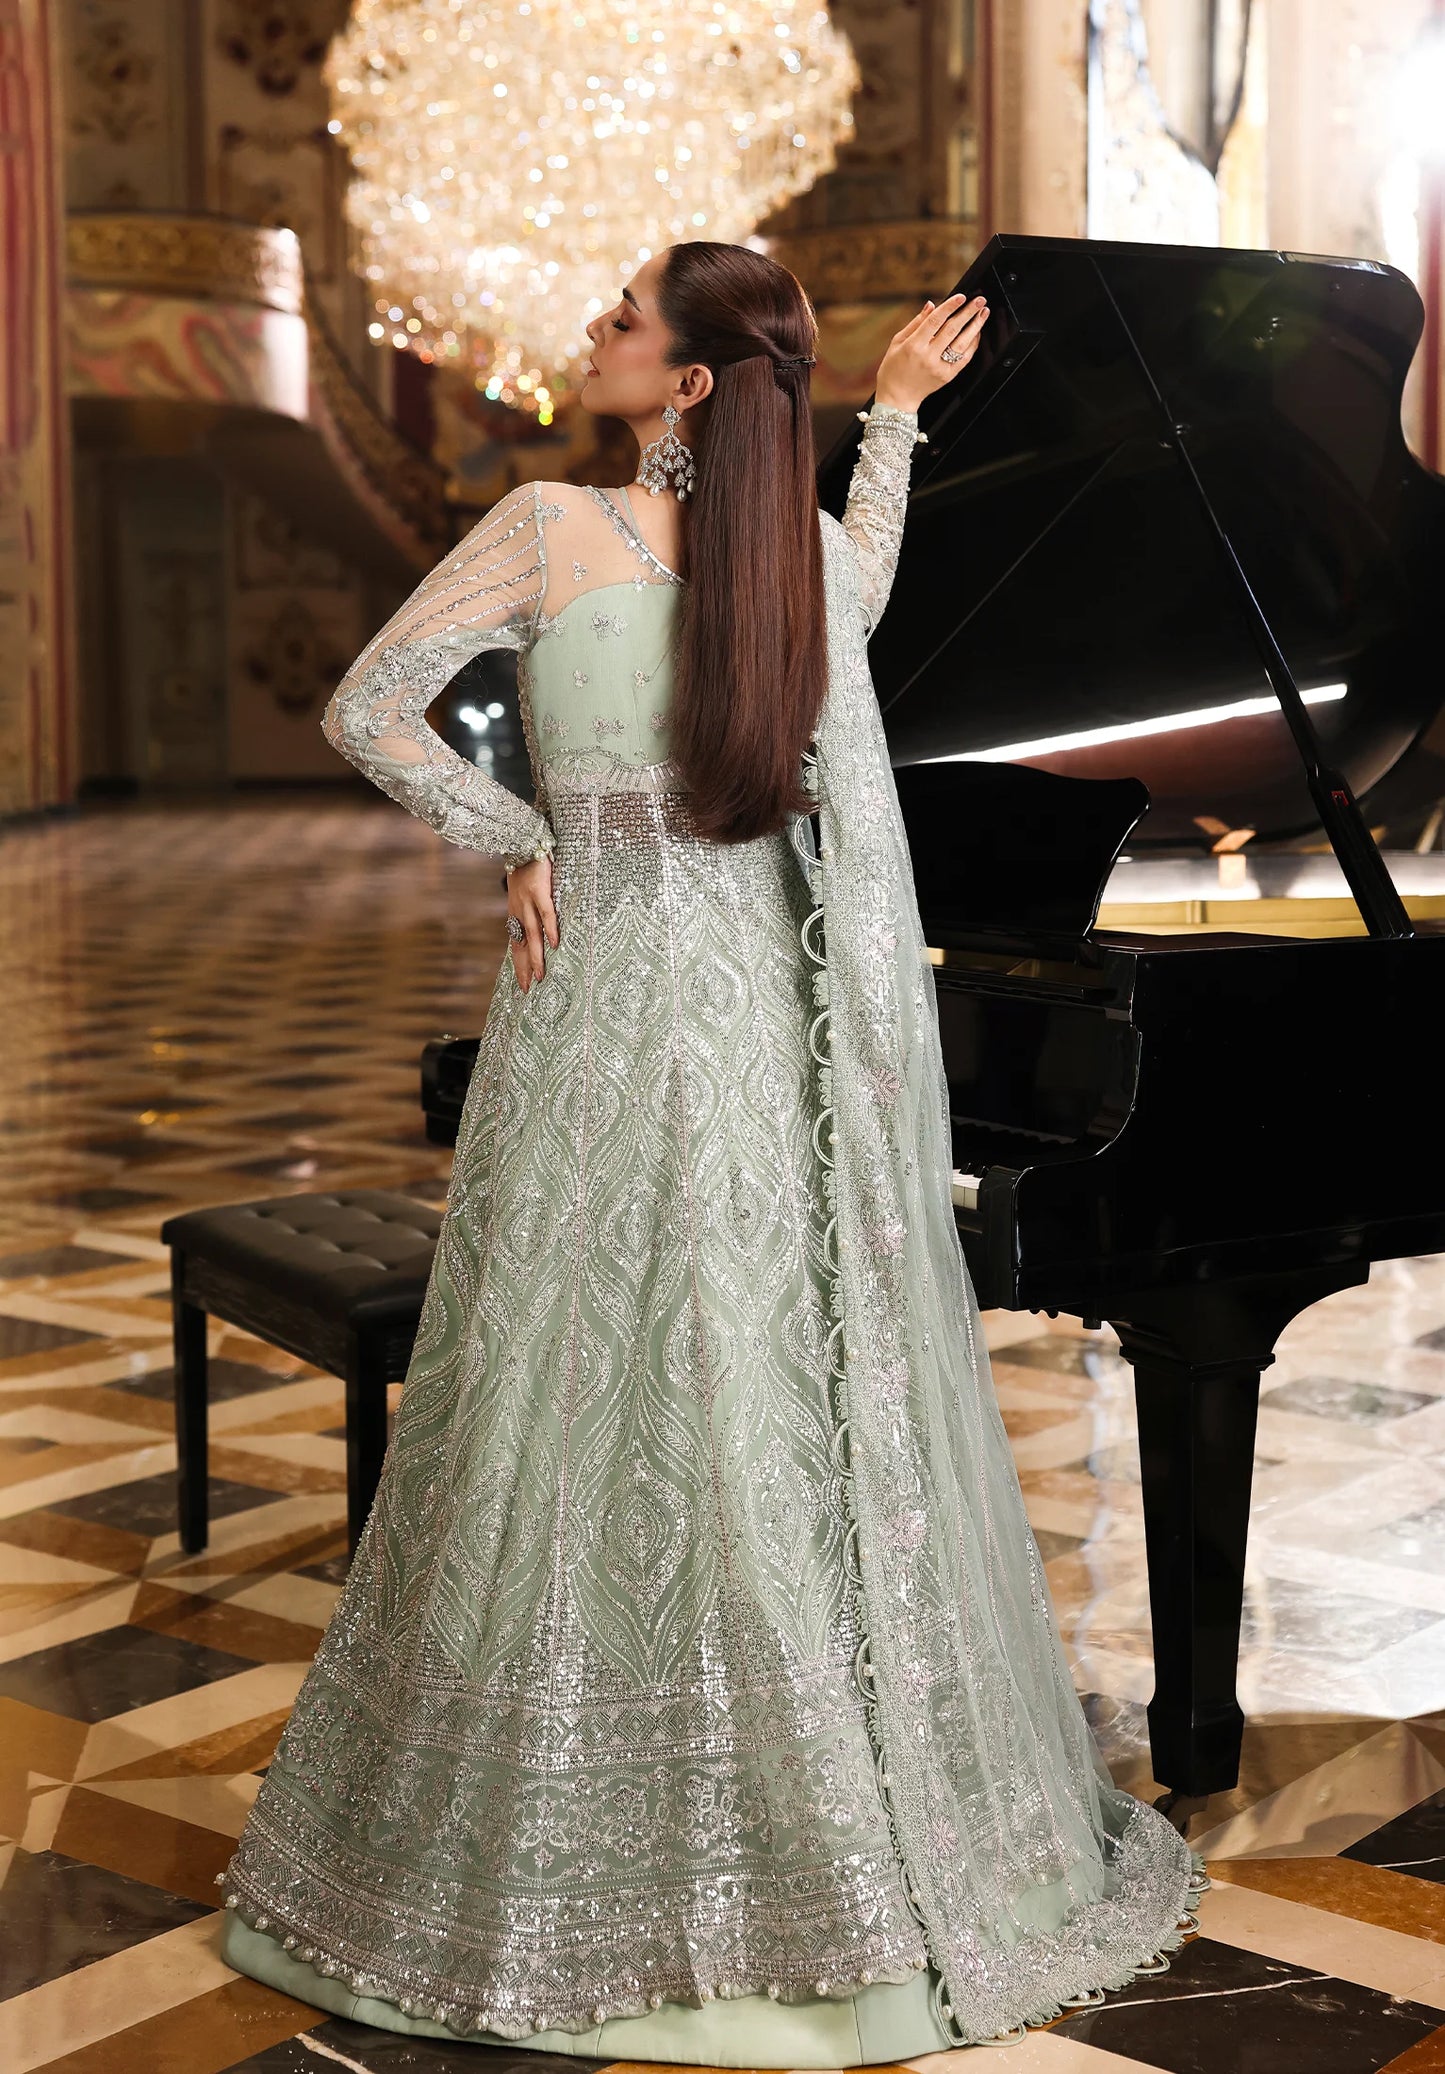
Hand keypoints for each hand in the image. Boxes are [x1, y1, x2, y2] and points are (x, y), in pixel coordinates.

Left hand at [507, 855, 557, 991]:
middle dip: (524, 968)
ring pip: (531, 935)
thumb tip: (542, 928)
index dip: (518, 964)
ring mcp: (527, 902)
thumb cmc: (527, 867)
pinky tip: (554, 944)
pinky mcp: (539, 891)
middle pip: (520, 945)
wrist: (522, 841)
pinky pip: (546, 914)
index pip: (515, 945)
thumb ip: (531, 909)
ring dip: (536, 956)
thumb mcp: (524, 891)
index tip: (522, 983)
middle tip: (528, 989)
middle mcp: (518, 911)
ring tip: (540, 976)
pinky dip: (550, 929)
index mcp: (515, 913)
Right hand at [873, 292, 989, 412]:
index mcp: (914, 346)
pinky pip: (964, 358)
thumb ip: (916, 322)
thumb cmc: (894, 368)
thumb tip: (931, 305)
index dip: (950, 307)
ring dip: (975, 326)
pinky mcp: (947, 377)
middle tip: (980, 300)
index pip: (935, 321)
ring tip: (983, 313)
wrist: (897, 399)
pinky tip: (976, 333)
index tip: (961, 296)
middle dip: (968, 312)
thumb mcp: (897, 342)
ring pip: (962, 343)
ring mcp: (939, 368)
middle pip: (952, 329)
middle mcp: (928, 357)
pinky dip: (972, 344)